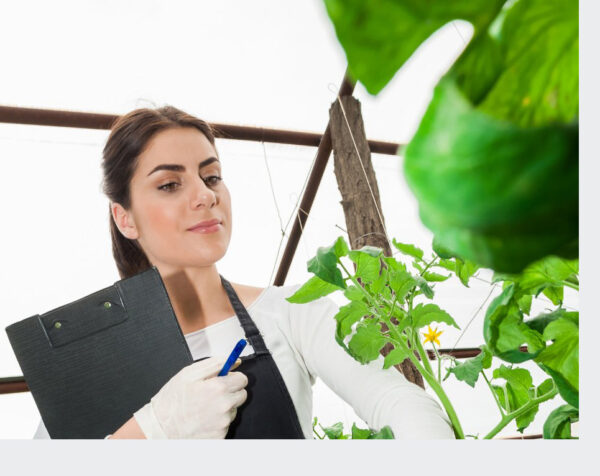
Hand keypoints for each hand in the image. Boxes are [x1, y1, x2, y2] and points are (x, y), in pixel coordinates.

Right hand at [133, 357, 247, 438]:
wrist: (161, 427)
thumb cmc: (173, 400)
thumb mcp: (189, 373)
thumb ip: (215, 364)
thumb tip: (234, 362)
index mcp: (218, 388)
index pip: (242, 379)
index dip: (233, 378)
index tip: (226, 379)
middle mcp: (224, 406)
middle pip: (242, 394)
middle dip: (230, 391)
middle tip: (213, 393)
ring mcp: (223, 423)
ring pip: (233, 409)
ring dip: (224, 407)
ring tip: (205, 407)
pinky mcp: (220, 436)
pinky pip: (226, 424)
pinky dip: (218, 421)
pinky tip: (204, 418)